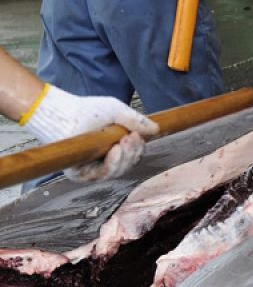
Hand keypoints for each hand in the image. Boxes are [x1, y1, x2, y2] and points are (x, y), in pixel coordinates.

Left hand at [22, 85, 159, 181]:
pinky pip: (102, 175)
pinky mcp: (80, 174)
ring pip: (118, 172)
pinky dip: (112, 164)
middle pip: (128, 165)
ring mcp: (92, 168)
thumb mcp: (117, 111)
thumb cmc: (86, 110)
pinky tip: (115, 150)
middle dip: (134, 153)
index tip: (140, 135)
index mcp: (114, 148)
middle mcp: (103, 161)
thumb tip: (156, 130)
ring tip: (124, 143)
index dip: (138, 148)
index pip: (132, 156)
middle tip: (133, 138)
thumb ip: (136, 121)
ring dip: (125, 158)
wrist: (63, 113)